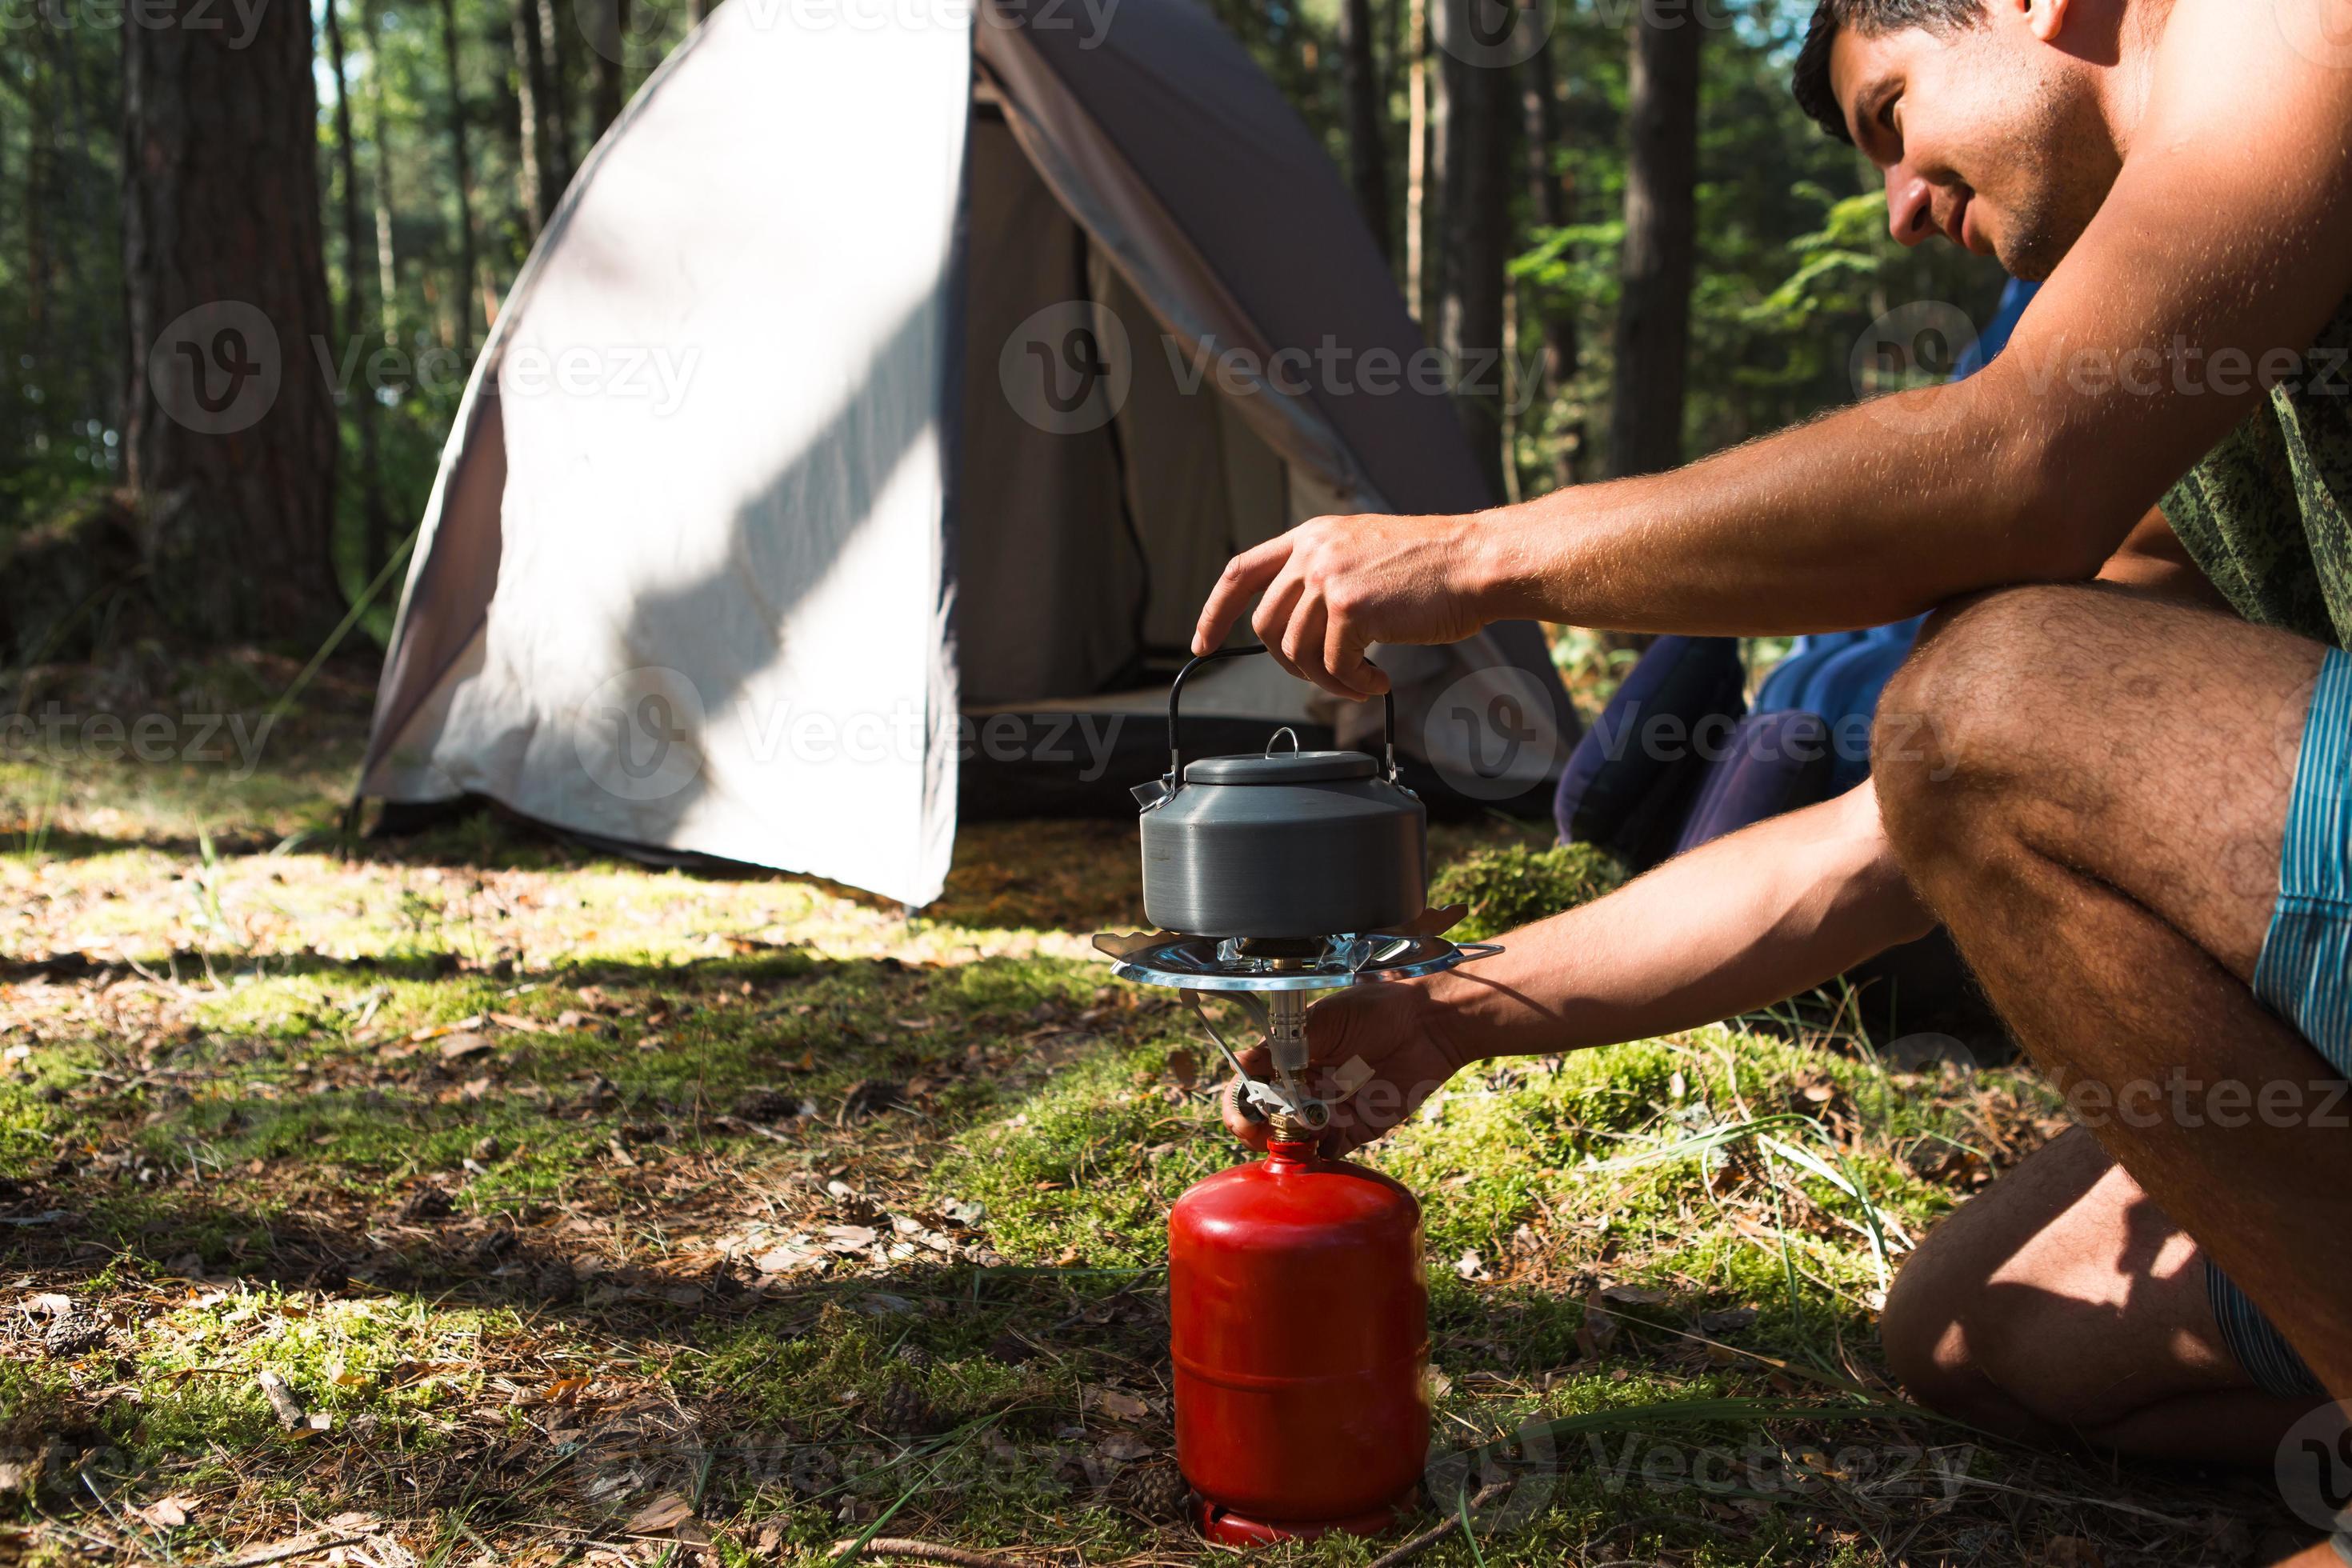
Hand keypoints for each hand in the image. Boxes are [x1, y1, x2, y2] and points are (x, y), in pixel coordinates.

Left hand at [1192, 513, 1492, 699]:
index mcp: (1311, 535)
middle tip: (1330, 675)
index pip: (1240, 571)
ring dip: (1328, 680)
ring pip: (1296, 653)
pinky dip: (1353, 685)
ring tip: (1362, 682)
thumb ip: (1324, 577)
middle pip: (1266, 626)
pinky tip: (1378, 680)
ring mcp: (1328, 578)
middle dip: (1290, 663)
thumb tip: (1296, 630)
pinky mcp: (1350, 608)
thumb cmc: (1434, 566)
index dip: (1214, 611)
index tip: (1203, 643)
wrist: (1477, 561)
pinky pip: (1333, 667)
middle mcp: (1313, 552)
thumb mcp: (1363, 554)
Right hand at [1220, 980, 1483, 1154]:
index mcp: (1291, 1059)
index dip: (1242, 1104)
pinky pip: (1332, 1150)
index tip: (1244, 1113)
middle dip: (1261, 1130)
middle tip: (1267, 1128)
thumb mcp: (1323, 1021)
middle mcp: (1306, 1087)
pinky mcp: (1360, 1128)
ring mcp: (1332, 1110)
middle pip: (1269, 1121)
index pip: (1252, 1087)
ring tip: (1306, 1125)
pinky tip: (1324, 1139)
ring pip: (1296, 1140)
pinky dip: (1322, 1153)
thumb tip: (1241, 1061)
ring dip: (1291, 1141)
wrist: (1427, 1023)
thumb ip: (1284, 1046)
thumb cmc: (1375, 1010)